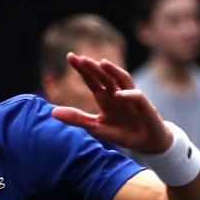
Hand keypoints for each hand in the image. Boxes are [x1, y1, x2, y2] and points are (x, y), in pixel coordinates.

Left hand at [49, 53, 170, 152]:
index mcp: (104, 97)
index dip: (82, 68)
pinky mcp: (144, 106)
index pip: (91, 79)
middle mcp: (117, 93)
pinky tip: (119, 94)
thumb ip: (77, 119)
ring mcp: (131, 97)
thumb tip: (52, 112)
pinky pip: (136, 97)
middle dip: (93, 67)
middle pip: (104, 76)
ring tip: (102, 63)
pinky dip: (128, 95)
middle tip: (81, 58)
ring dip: (113, 71)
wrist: (146, 143)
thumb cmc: (122, 132)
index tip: (70, 56)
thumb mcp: (96, 127)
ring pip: (122, 79)